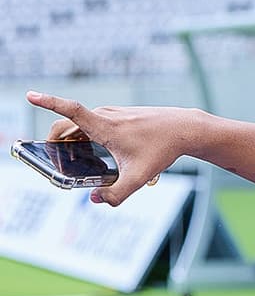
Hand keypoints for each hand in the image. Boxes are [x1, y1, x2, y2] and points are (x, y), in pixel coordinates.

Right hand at [26, 91, 196, 205]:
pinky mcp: (120, 114)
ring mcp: (113, 112)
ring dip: (72, 139)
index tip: (30, 95)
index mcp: (104, 125)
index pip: (70, 110)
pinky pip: (94, 123)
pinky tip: (100, 151)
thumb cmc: (162, 149)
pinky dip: (88, 135)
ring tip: (76, 159)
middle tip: (56, 160)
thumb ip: (118, 193)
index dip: (48, 102)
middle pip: (67, 124)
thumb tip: (96, 200)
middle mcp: (105, 115)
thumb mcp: (140, 176)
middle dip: (55, 141)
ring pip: (81, 124)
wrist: (184, 128)